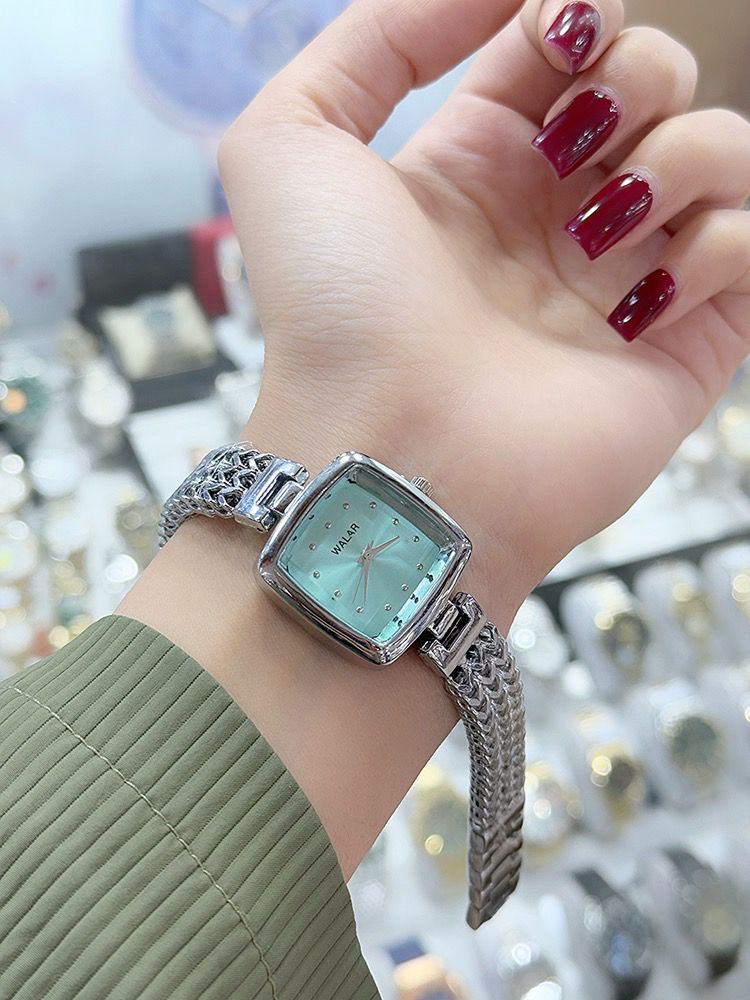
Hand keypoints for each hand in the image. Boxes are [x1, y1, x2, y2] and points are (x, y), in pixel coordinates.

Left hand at [219, 0, 749, 620]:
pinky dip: (722, 241)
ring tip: (606, 228)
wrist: (391, 453)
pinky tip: (646, 289)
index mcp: (475, 168)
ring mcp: (619, 282)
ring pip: (718, 153)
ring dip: (684, 152)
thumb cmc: (335, 310)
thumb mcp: (289, 142)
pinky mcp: (680, 346)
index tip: (557, 30)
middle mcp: (552, 217)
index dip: (570, 14)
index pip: (556, 51)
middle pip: (651, 84)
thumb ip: (374, 39)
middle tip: (582, 135)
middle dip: (638, 69)